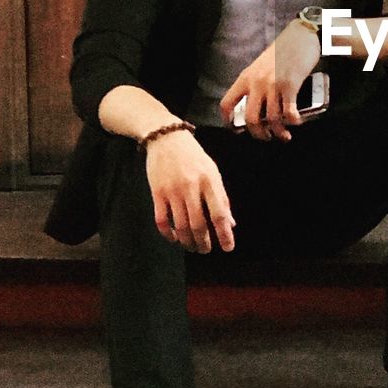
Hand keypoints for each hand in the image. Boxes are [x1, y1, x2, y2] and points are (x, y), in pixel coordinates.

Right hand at [144, 129, 235, 252]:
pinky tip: (175, 238)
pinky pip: (162, 220)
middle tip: (206, 250)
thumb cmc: (194, 156)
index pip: (219, 213)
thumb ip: (221, 197)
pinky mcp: (157, 193)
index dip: (224, 233)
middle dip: (204, 242)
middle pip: (198, 223)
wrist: (166, 138)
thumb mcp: (213, 172)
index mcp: (209, 181)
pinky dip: (168, 234)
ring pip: (181, 225)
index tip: (228, 248)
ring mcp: (172, 191)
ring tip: (193, 247)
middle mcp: (191, 187)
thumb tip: (230, 223)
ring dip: (188, 241)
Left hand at [220, 20, 320, 141]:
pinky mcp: (290, 85)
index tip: (236, 130)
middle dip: (258, 134)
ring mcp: (273, 84)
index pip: (227, 103)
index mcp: (245, 77)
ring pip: (271, 119)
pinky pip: (289, 112)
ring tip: (284, 135)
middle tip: (266, 137)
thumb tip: (257, 106)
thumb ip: (256, 83)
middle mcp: (256, 82)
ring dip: (278, 132)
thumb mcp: (261, 66)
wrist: (301, 36)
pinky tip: (296, 122)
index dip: (228, 121)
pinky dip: (292, 121)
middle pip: (250, 118)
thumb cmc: (283, 50)